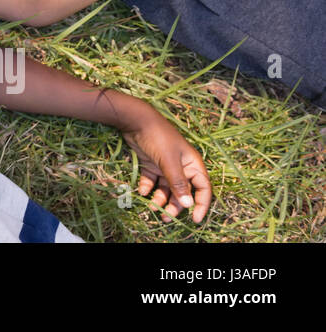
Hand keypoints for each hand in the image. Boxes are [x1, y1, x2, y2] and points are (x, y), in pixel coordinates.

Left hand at [119, 104, 211, 222]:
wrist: (135, 120)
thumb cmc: (158, 138)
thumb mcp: (169, 161)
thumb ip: (178, 183)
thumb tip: (189, 205)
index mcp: (192, 164)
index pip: (203, 188)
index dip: (201, 204)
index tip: (195, 219)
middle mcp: (181, 167)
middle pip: (183, 192)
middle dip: (176, 205)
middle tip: (166, 217)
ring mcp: (166, 166)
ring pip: (167, 188)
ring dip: (161, 199)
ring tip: (152, 208)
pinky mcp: (151, 164)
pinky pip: (152, 181)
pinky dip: (148, 187)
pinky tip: (142, 191)